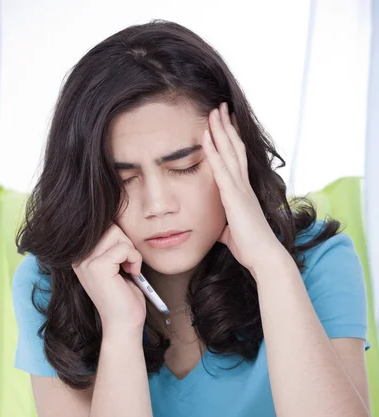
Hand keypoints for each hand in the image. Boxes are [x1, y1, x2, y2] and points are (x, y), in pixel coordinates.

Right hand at [72, 223, 146, 332]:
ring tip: (129, 267)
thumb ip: (110, 243)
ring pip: (116, 234)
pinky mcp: (97, 267)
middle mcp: (77, 256)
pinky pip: (123, 248)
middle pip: (109, 226)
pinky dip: (134, 258)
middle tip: (128, 263)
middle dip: (126, 242)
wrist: (124, 323)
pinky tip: (131, 273)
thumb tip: (116, 217)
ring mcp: (85, 261)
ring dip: (131, 250)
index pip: (99, 225)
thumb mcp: (114, 263)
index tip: (123, 258)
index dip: (119, 237)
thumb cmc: (123, 295)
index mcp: (79, 254)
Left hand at [202, 102, 284, 275]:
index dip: (231, 140)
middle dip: (226, 126)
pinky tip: (206, 136)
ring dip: (220, 131)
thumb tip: (220, 227)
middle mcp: (244, 186)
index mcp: (244, 192)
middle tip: (220, 107)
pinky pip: (221, 169)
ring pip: (230, 152)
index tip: (226, 123)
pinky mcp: (234, 197)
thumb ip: (226, 224)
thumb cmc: (250, 247)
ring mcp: (240, 189)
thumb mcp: (233, 232)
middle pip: (235, 148)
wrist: (264, 256)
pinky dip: (213, 151)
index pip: (238, 159)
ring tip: (213, 111)